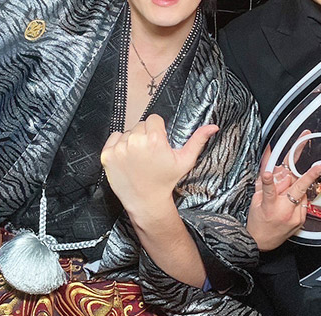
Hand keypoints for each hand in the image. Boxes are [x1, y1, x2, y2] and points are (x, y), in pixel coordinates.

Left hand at [100, 114, 218, 216]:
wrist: (146, 201)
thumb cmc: (166, 180)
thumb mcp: (185, 161)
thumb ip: (198, 140)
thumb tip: (213, 126)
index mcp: (155, 138)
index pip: (154, 119)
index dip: (158, 131)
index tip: (158, 144)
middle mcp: (136, 141)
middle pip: (140, 125)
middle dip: (145, 135)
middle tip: (149, 154)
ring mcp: (120, 148)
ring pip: (127, 132)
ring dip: (132, 141)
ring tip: (139, 158)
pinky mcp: (107, 155)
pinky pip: (113, 138)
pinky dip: (118, 146)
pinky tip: (127, 159)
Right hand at [246, 133, 320, 250]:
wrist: (261, 242)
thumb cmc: (257, 221)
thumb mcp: (256, 200)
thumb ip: (265, 184)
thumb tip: (271, 169)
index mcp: (269, 206)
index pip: (269, 189)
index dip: (269, 180)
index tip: (269, 172)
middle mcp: (284, 211)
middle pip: (297, 190)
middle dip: (309, 176)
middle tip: (319, 167)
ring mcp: (295, 217)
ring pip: (302, 194)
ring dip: (298, 187)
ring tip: (288, 189)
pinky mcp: (301, 221)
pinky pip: (303, 203)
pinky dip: (298, 198)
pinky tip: (290, 201)